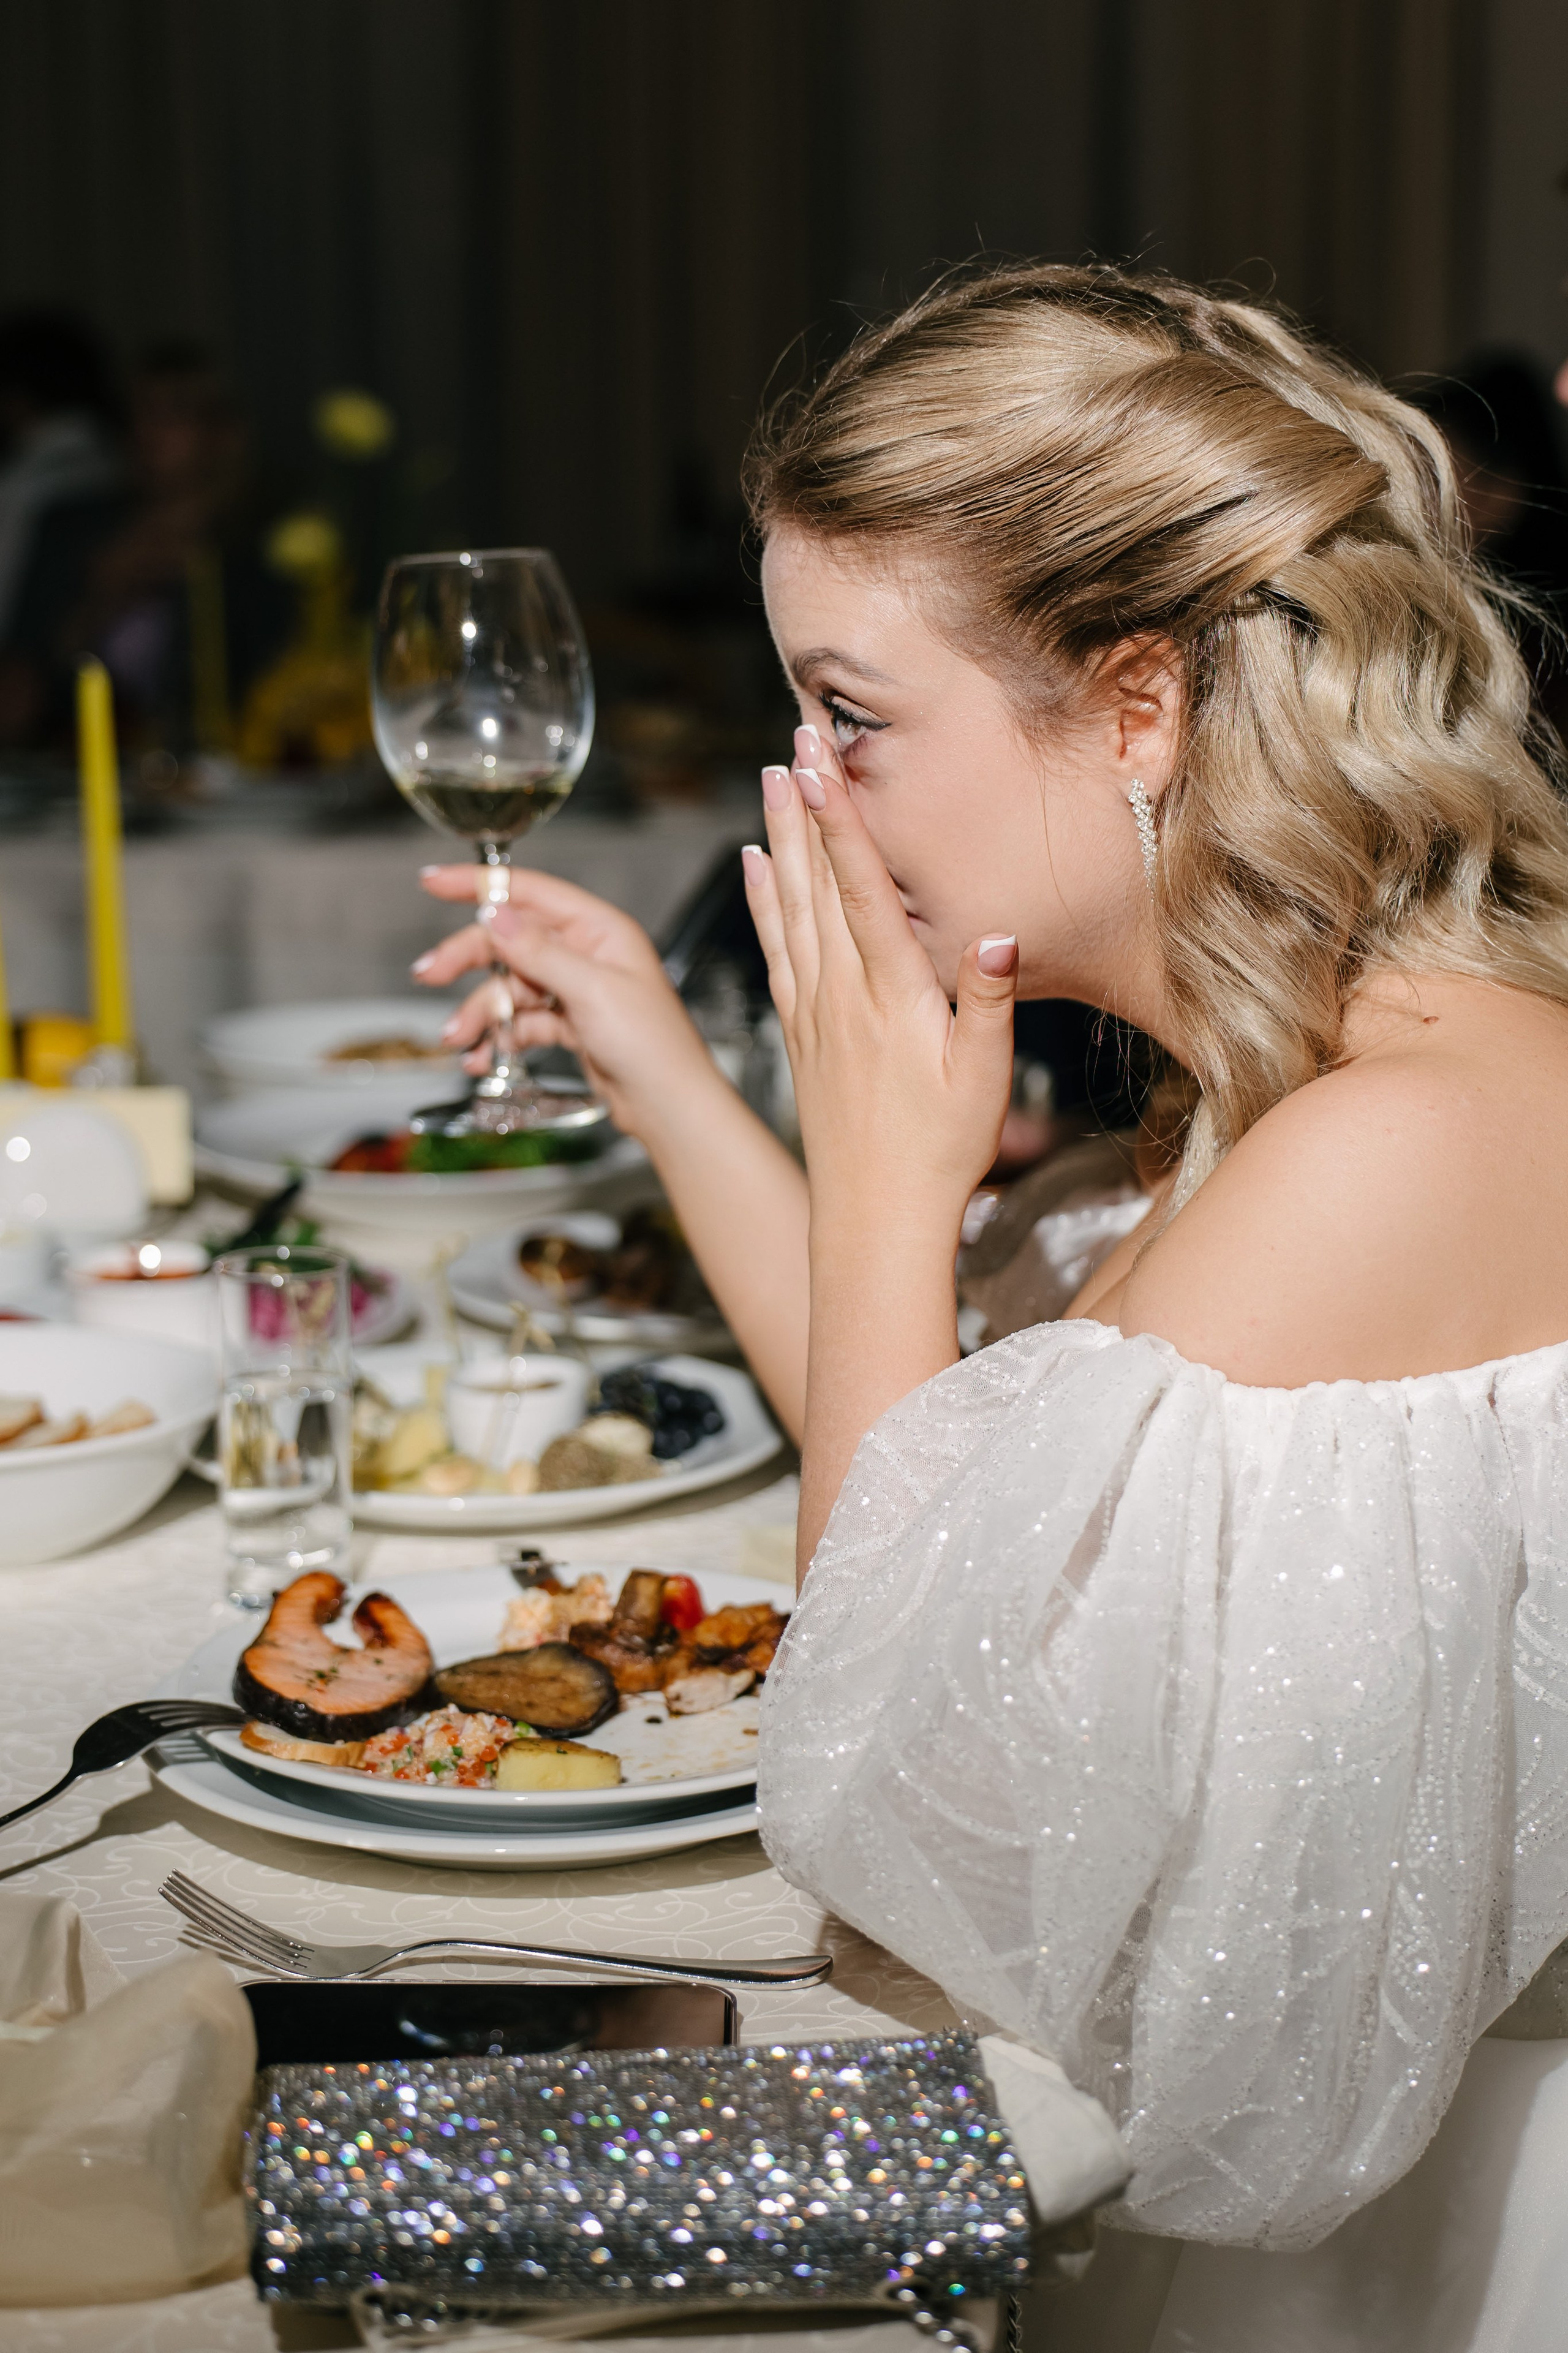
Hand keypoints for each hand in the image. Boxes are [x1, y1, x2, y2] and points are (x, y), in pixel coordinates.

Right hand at [411, 866, 718, 1139]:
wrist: (669, 1107)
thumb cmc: (653, 1046)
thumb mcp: (592, 991)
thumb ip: (539, 953)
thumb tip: (494, 915)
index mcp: (599, 930)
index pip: (531, 893)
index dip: (480, 885)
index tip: (434, 882)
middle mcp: (587, 954)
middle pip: (511, 942)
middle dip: (468, 959)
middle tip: (429, 973)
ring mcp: (577, 990)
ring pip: (511, 987)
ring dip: (481, 1011)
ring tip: (458, 1039)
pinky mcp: (570, 1025)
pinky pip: (522, 1022)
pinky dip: (500, 1037)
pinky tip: (481, 1057)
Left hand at [744, 727, 1019, 1573]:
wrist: (873, 1220)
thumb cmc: (938, 1154)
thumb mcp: (981, 1081)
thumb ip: (986, 1003)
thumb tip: (997, 934)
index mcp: (889, 996)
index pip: (859, 886)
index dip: (839, 816)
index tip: (818, 756)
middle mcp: (841, 993)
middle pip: (815, 879)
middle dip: (804, 803)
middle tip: (791, 733)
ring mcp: (813, 1011)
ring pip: (788, 906)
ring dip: (779, 837)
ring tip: (768, 778)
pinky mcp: (800, 1033)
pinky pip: (775, 949)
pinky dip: (762, 901)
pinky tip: (754, 865)